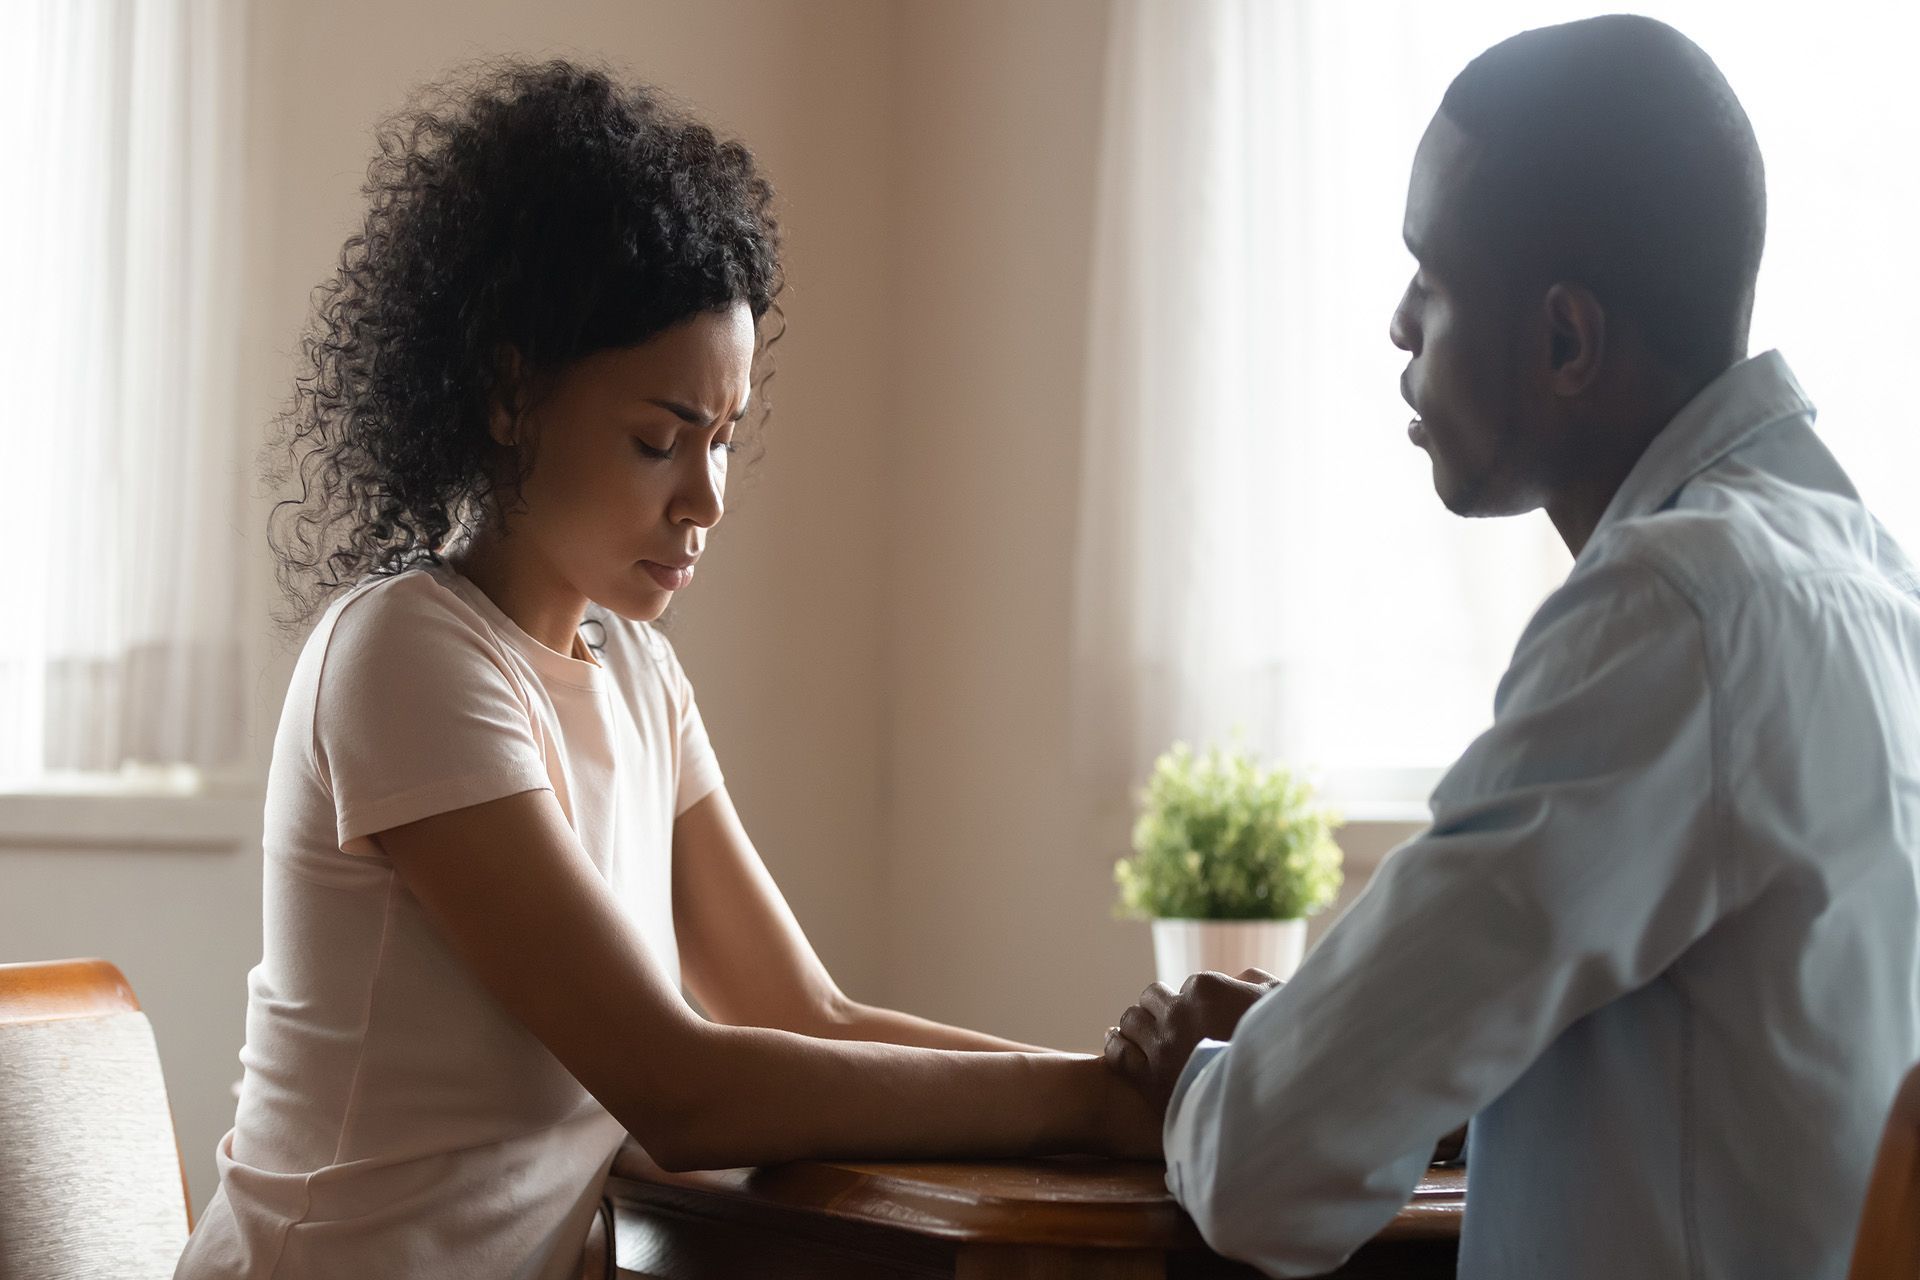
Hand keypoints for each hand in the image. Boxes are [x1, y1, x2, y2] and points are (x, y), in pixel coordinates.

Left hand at [1103, 968, 1279, 1116]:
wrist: (1271, 1103)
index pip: (1189, 985)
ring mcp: (1160, 1045)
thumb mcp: (1280, 1003)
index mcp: (1206, 988)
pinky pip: (1118, 1054)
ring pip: (1131, 1020)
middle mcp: (1177, 1011)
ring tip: (1145, 1034)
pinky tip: (1117, 1041)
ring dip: (1138, 1024)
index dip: (1197, 1002)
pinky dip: (1115, 1044)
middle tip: (1171, 1025)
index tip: (1206, 1018)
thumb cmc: (1284, 1050)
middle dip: (1161, 1007)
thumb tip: (1238, 979)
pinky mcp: (1149, 1079)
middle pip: (1152, 997)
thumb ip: (1254, 983)